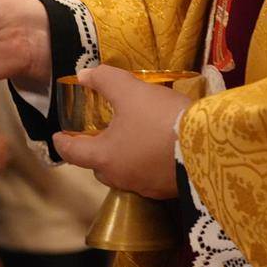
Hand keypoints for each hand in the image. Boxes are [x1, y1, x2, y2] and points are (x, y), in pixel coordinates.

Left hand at [52, 66, 188, 199]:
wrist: (208, 149)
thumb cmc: (160, 120)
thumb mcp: (130, 91)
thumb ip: (104, 80)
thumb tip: (84, 76)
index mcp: (104, 157)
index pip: (73, 152)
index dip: (62, 142)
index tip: (57, 136)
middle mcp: (121, 178)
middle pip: (99, 166)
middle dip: (96, 151)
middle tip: (99, 133)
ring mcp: (146, 188)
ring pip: (125, 173)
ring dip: (124, 158)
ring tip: (133, 137)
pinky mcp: (169, 190)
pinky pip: (149, 176)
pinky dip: (147, 163)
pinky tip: (159, 147)